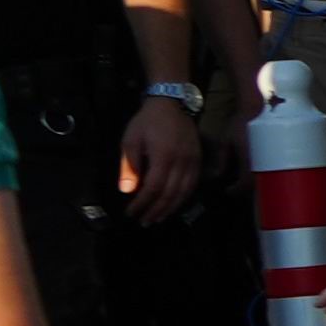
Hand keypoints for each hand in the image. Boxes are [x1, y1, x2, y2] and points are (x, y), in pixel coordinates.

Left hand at [117, 85, 200, 222]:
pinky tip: (174, 204)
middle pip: (170, 193)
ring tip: (158, 218)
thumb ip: (129, 167)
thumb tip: (127, 190)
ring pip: (184, 191)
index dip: (142, 203)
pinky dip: (183, 197)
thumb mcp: (130, 141)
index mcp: (163, 157)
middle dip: (156, 210)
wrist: (170, 104)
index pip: (153, 188)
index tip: (131, 213)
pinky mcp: (198, 160)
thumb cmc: (146, 122)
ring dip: (171, 207)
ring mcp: (193, 161)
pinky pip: (192, 184)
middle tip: (145, 221)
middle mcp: (181, 162)